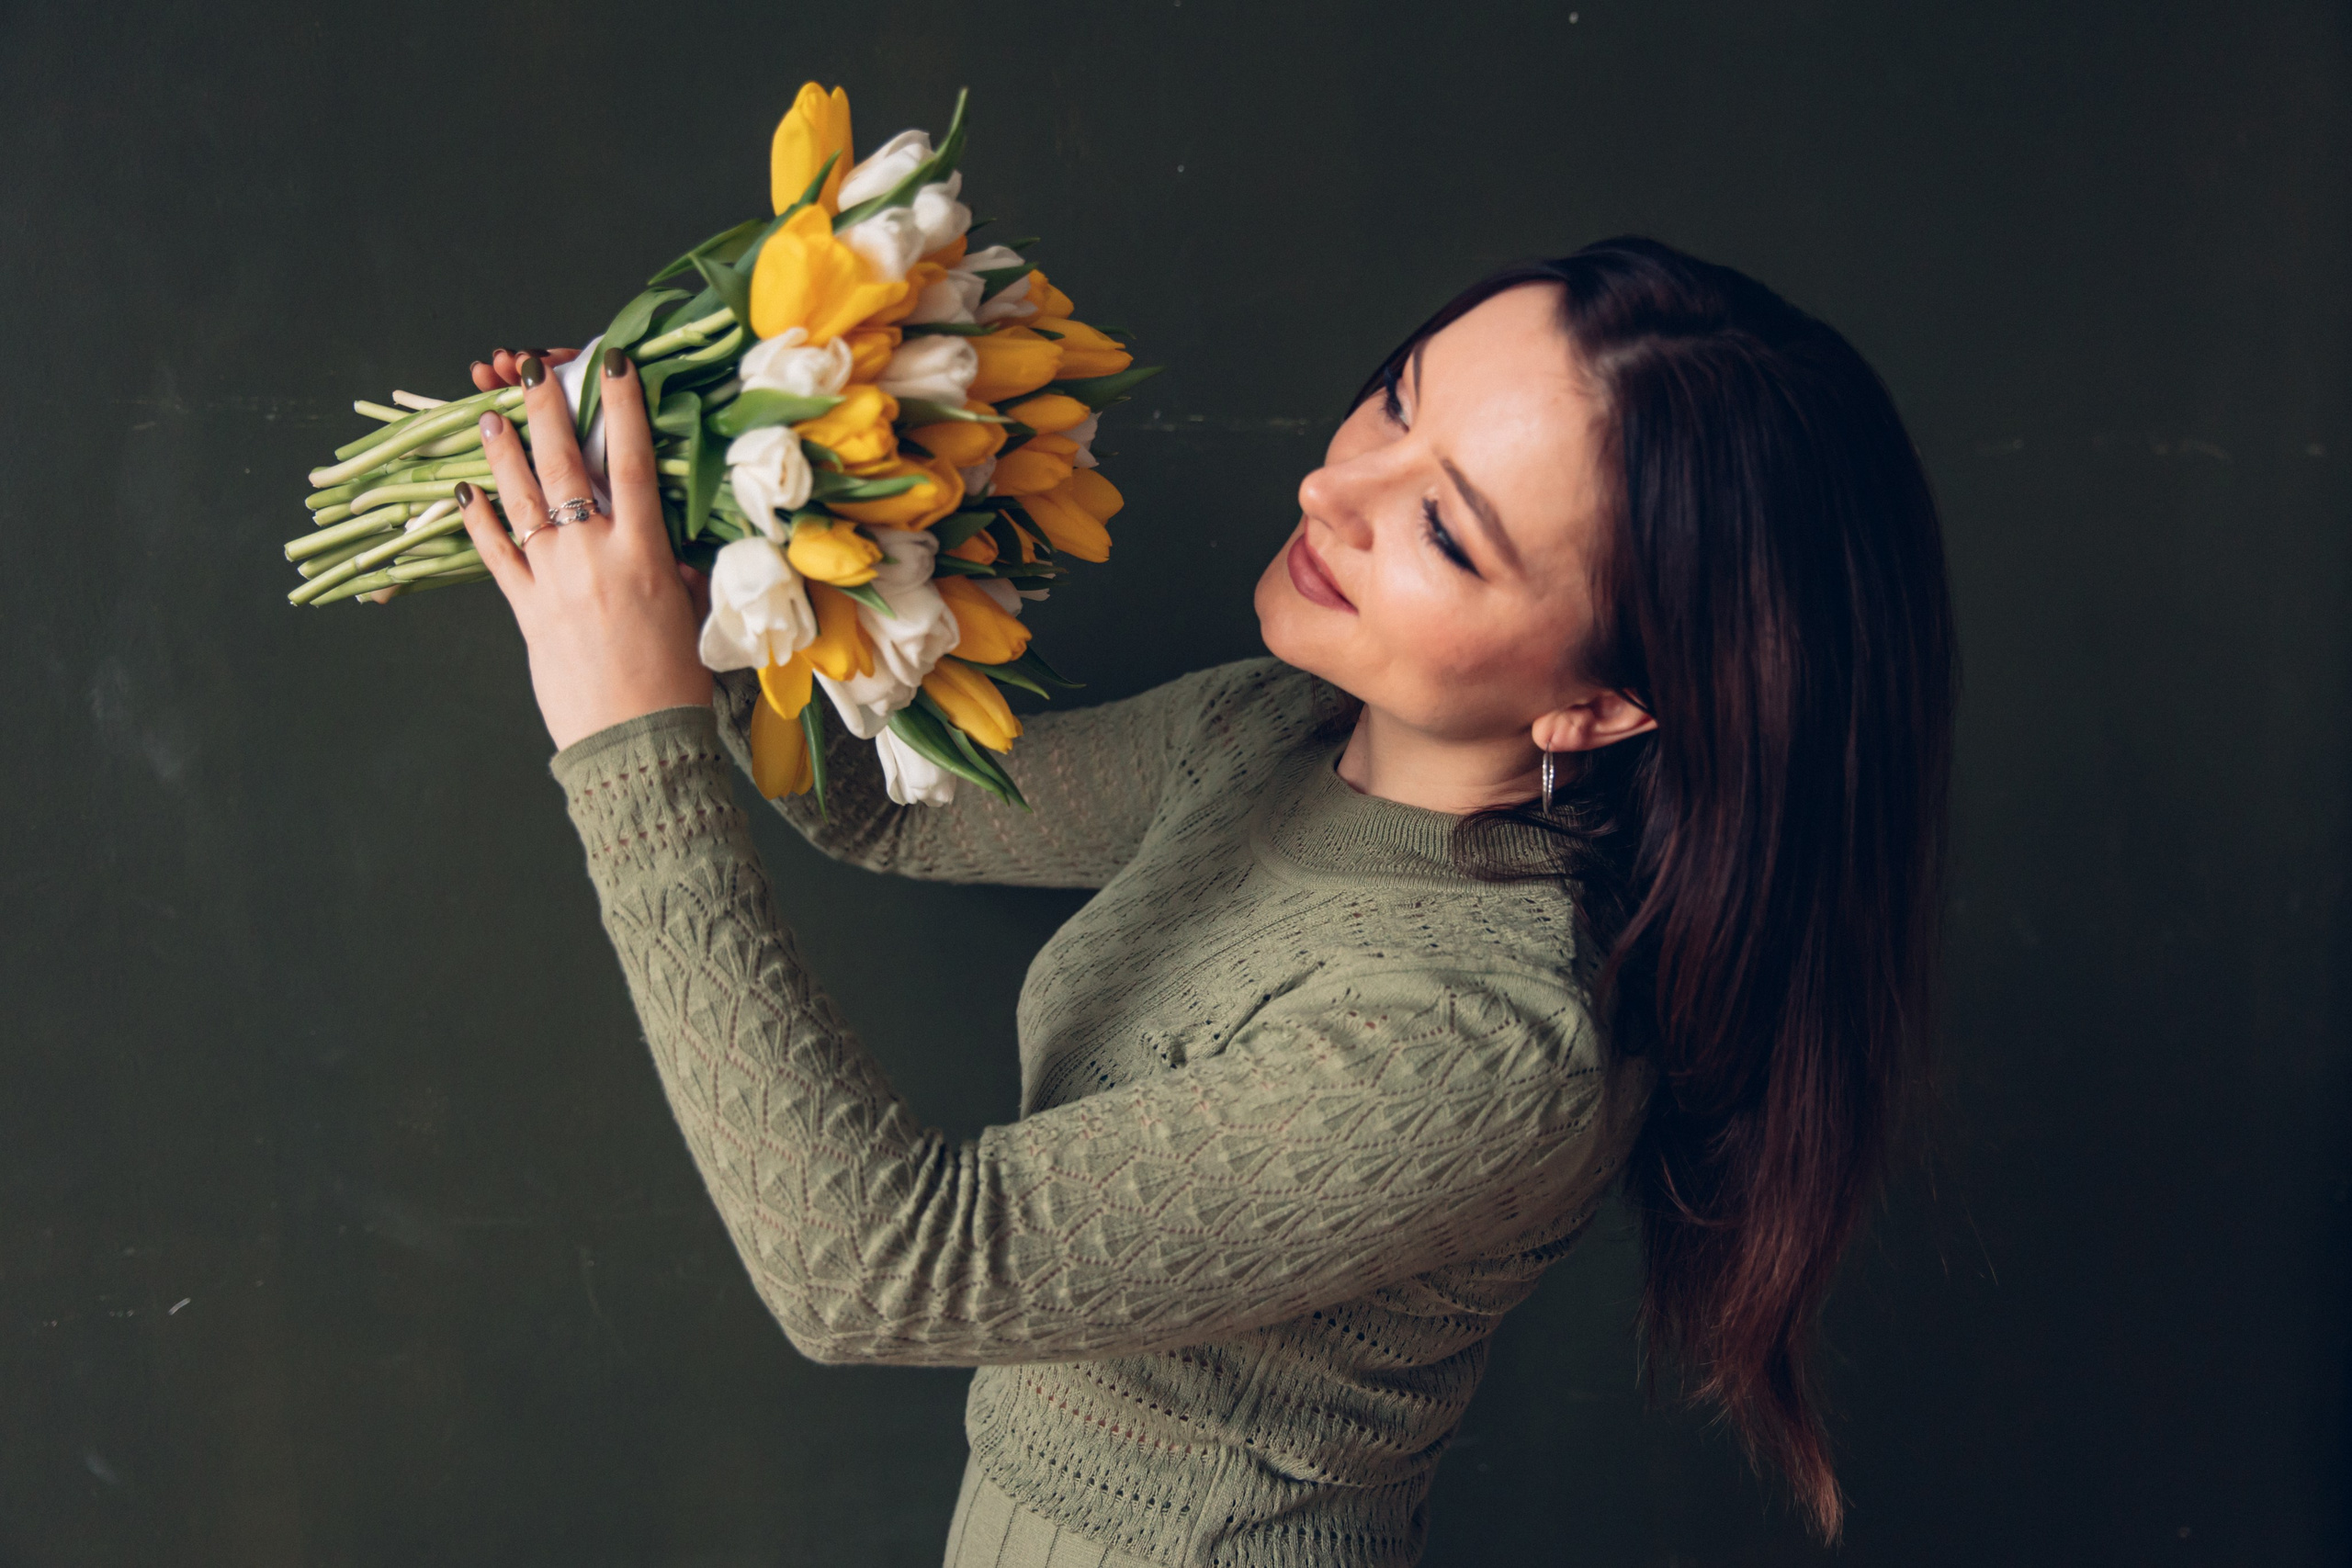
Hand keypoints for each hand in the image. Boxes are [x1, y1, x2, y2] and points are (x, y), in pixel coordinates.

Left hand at [457, 349, 712, 750]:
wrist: (636, 739)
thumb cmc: (675, 684)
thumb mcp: (690, 616)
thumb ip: (678, 575)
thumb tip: (672, 558)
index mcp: (645, 553)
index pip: (633, 463)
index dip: (622, 408)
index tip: (613, 364)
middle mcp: (594, 555)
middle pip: (566, 467)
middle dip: (549, 412)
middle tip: (533, 371)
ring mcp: (553, 580)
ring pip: (521, 501)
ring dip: (503, 454)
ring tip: (489, 416)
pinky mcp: (526, 611)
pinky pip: (496, 555)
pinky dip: (478, 521)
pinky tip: (464, 493)